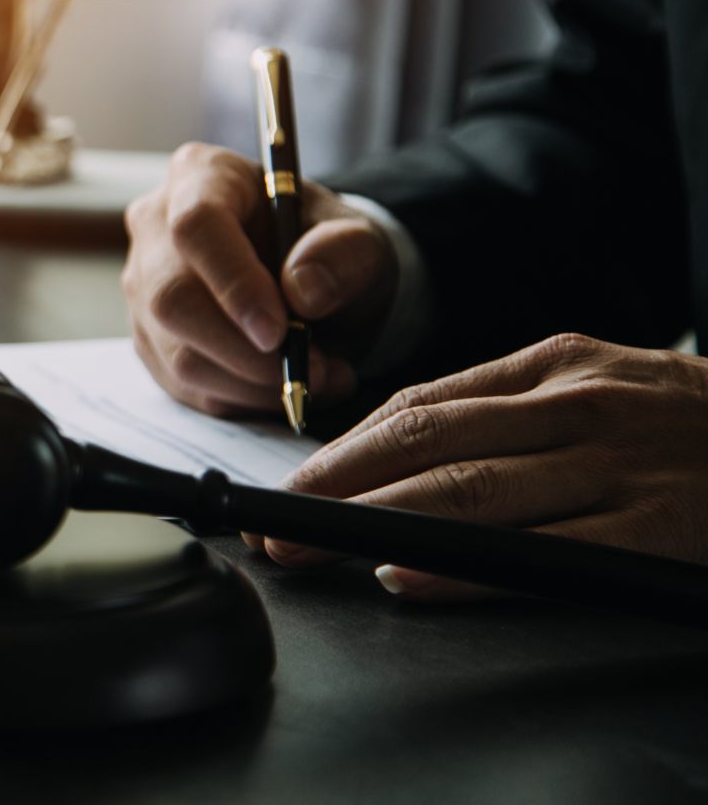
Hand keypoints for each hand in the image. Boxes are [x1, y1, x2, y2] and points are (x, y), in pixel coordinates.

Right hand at [122, 142, 397, 416]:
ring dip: (253, 382)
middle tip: (310, 368)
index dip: (233, 282)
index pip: (196, 225)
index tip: (279, 330)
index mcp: (202, 176)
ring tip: (315, 376)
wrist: (314, 280)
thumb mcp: (359, 239)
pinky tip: (280, 383)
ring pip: (178, 353)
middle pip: (173, 298)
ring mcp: (143, 285)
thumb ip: (342, 254)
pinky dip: (242, 398)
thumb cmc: (328, 247)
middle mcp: (156, 226)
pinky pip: (185, 386)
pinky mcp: (149, 338)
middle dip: (245, 351)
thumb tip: (303, 292)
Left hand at [262, 334, 707, 598]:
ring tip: (312, 548)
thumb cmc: (693, 423)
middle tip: (273, 522)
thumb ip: (511, 405)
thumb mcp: (604, 384)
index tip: (288, 485)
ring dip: (374, 523)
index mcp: (557, 364)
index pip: (422, 404)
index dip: (343, 448)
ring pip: (470, 490)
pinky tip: (410, 575)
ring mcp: (620, 465)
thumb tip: (402, 438)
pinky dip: (465, 564)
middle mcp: (580, 405)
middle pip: (426, 441)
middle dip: (335, 484)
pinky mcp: (659, 528)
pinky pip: (543, 550)